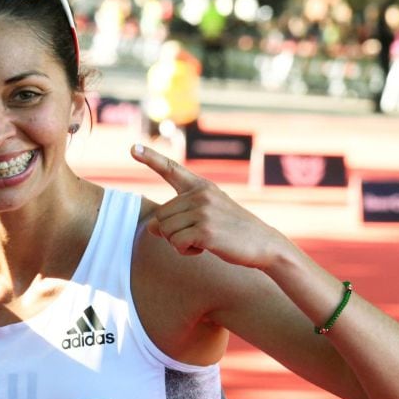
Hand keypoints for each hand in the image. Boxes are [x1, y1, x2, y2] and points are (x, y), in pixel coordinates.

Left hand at [131, 143, 283, 268]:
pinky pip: (176, 243)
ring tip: (201, 241)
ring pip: (164, 230)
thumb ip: (180, 215)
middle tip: (195, 235)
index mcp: (202, 187)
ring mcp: (203, 211)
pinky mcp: (205, 230)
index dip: (150, 158)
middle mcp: (200, 195)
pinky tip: (204, 249)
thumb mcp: (209, 213)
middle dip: (171, 232)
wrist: (265, 245)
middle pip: (160, 216)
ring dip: (178, 243)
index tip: (133, 147)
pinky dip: (185, 251)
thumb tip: (150, 227)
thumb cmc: (233, 231)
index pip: (171, 169)